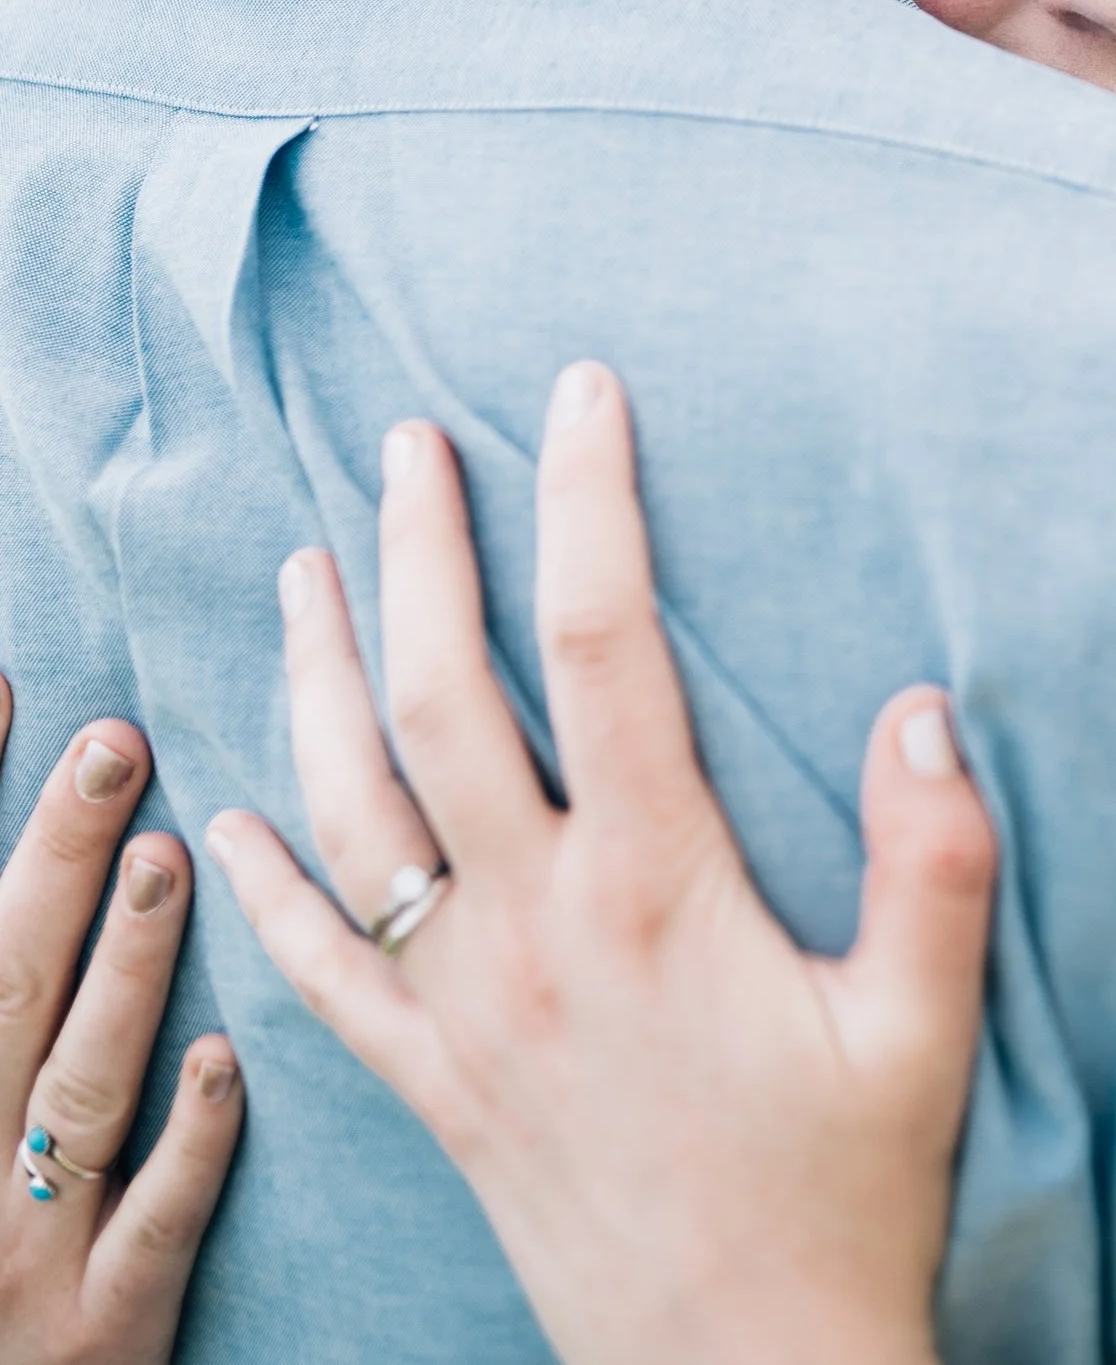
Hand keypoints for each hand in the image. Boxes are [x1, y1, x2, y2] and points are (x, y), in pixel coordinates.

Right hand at [0, 694, 244, 1363]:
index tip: (9, 683)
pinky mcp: (100, 1330)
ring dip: (123, 970)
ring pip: (75, 1091)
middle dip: (50, 861)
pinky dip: (186, 1141)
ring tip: (166, 857)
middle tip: (112, 742)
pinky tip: (227, 1058)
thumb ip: (16, 970)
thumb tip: (62, 827)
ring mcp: (19, 1251)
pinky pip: (151, 1229)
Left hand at [207, 363, 995, 1364]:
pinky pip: (320, 976)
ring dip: (317, 678)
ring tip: (304, 570)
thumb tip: (923, 704)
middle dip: (419, 552)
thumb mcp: (924, 1025)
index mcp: (655, 888)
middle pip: (443, 699)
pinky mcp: (435, 1089)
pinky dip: (265, 888)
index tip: (581, 392)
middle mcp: (537, 932)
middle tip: (406, 441)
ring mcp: (468, 1013)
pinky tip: (234, 815)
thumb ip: (937, 859)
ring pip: (354, 813)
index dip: (590, 501)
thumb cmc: (847, 1200)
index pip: (605, 645)